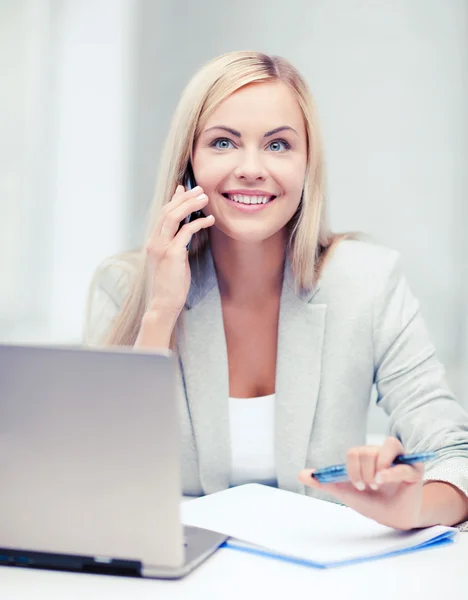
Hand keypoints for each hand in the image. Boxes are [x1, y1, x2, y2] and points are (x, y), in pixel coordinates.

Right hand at [144, 184, 214, 317]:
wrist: (163, 304)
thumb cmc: (170, 285)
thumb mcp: (172, 261)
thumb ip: (175, 245)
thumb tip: (185, 232)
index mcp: (153, 242)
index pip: (162, 214)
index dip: (173, 200)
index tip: (184, 188)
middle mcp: (154, 242)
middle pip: (167, 211)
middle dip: (184, 197)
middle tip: (199, 189)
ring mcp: (161, 247)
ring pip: (173, 217)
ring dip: (190, 204)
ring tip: (205, 198)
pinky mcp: (172, 254)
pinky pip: (186, 232)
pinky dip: (198, 223)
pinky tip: (210, 220)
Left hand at [298, 437, 424, 529]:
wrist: (394, 518)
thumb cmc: (372, 501)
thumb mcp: (346, 491)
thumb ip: (326, 482)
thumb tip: (301, 474)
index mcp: (367, 456)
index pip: (355, 451)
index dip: (351, 468)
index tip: (357, 485)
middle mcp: (383, 453)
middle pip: (368, 450)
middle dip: (363, 472)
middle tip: (368, 486)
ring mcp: (401, 459)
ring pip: (388, 446)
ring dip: (377, 467)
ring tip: (377, 483)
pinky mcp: (414, 469)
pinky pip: (403, 464)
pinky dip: (391, 471)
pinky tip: (382, 479)